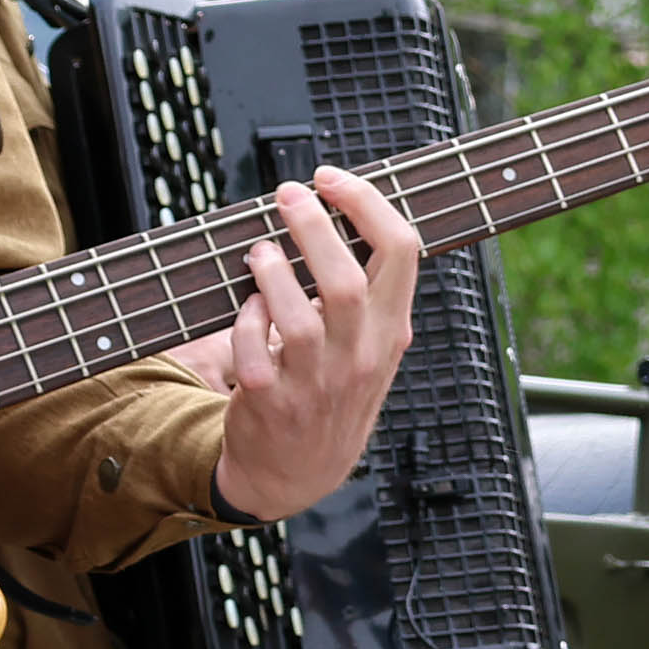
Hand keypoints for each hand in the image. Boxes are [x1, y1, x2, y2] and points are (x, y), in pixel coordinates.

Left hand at [189, 168, 424, 523]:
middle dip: (312, 225)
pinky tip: (248, 308)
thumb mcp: (373, 347)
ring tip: (260, 252)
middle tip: (287, 194)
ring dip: (272, 271)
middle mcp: (360, 357)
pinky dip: (246, 318)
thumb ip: (370, 293)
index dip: (366, 202)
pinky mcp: (270, 401)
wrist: (297, 471)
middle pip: (345, 280)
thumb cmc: (333, 390)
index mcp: (392, 332)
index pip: (402, 252)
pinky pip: (254, 347)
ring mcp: (316, 384)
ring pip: (296, 315)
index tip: (330, 177)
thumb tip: (342, 212)